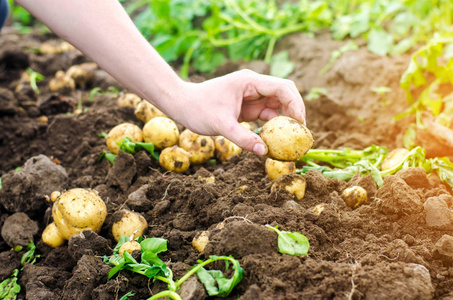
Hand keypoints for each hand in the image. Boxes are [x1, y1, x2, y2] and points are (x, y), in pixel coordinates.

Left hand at [170, 69, 305, 154]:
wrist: (182, 104)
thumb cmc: (198, 109)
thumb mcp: (221, 125)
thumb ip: (243, 138)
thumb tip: (264, 152)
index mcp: (250, 81)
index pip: (282, 88)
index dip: (295, 104)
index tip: (300, 123)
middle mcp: (254, 86)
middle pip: (284, 94)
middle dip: (295, 111)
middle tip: (301, 132)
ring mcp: (252, 96)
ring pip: (277, 105)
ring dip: (285, 120)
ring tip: (292, 138)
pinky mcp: (248, 107)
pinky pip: (267, 115)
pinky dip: (273, 126)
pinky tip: (277, 139)